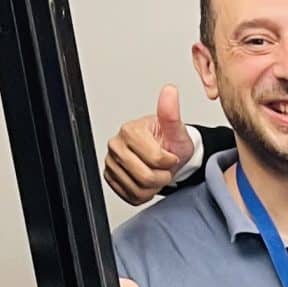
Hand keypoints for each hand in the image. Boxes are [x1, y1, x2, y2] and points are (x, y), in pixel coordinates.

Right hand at [103, 83, 194, 204]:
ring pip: (137, 189)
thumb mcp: (176, 130)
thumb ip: (171, 113)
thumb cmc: (170, 143)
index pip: (155, 159)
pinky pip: (130, 196)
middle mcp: (115, 145)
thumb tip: (170, 90)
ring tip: (156, 173)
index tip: (170, 155)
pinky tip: (147, 181)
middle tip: (165, 168)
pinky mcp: (111, 178)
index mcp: (129, 131)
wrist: (165, 156)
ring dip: (154, 187)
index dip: (169, 162)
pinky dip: (143, 194)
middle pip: (145, 177)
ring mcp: (111, 162)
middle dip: (162, 176)